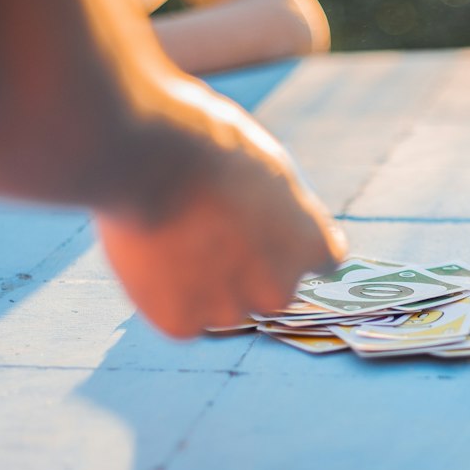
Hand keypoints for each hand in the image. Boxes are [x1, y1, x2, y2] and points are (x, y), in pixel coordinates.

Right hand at [97, 88, 345, 338]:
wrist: (148, 159)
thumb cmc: (208, 146)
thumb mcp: (269, 166)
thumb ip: (280, 211)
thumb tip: (269, 225)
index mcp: (311, 245)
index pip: (321, 260)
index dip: (292, 243)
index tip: (269, 228)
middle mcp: (279, 287)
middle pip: (272, 289)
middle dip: (250, 270)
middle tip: (212, 233)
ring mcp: (230, 309)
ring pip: (224, 307)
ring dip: (207, 285)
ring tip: (175, 239)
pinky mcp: (181, 323)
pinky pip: (181, 317)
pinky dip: (168, 296)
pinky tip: (155, 258)